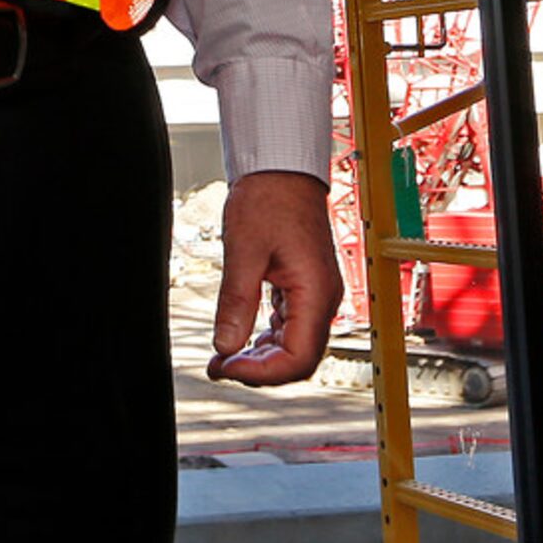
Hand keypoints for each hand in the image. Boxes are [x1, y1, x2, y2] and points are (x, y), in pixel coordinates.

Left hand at [206, 169, 342, 385]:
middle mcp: (324, 299)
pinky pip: (292, 326)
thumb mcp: (244, 249)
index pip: (298, 358)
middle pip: (299, 358)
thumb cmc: (269, 198)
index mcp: (316, 292)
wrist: (281, 169)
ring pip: (295, 345)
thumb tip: (225, 346)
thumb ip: (236, 302)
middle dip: (259, 369)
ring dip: (261, 357)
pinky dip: (267, 338)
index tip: (226, 368)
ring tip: (224, 357)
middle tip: (219, 367)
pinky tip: (242, 338)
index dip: (262, 374)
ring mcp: (316, 293)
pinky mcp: (305, 286)